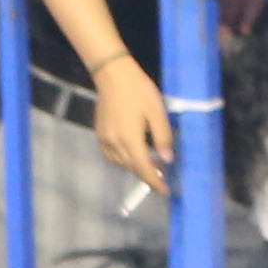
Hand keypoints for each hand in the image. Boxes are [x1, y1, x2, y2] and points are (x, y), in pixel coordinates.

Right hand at [86, 56, 175, 193]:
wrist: (113, 75)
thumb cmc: (139, 91)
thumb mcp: (158, 112)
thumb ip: (163, 137)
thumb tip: (168, 160)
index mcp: (129, 139)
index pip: (143, 168)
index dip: (154, 182)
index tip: (165, 191)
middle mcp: (114, 143)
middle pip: (131, 167)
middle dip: (147, 175)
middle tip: (162, 178)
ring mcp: (104, 139)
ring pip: (120, 162)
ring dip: (136, 167)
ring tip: (153, 165)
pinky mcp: (100, 133)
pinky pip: (112, 154)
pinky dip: (124, 159)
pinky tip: (135, 153)